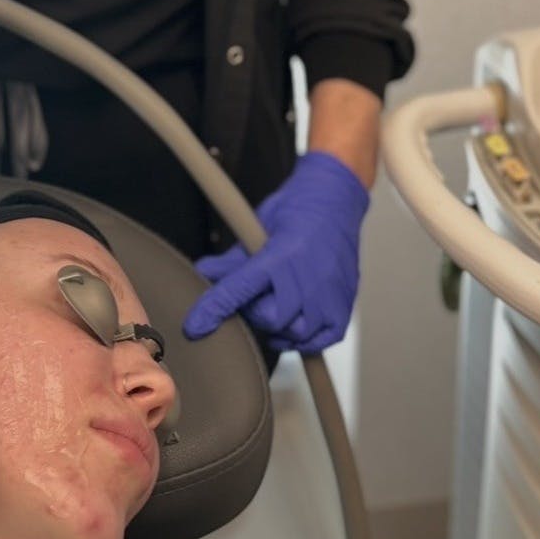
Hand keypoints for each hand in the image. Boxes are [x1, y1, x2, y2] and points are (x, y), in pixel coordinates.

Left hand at [182, 152, 369, 353]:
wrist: (335, 199)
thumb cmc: (296, 209)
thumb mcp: (257, 226)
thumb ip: (232, 258)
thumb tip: (203, 272)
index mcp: (282, 254)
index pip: (240, 289)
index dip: (214, 310)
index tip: (194, 327)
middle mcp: (309, 277)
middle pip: (271, 318)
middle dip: (254, 312)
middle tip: (254, 297)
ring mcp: (330, 293)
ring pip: (296, 332)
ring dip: (279, 327)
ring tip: (275, 306)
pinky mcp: (345, 303)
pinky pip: (322, 339)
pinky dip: (304, 340)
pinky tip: (292, 325)